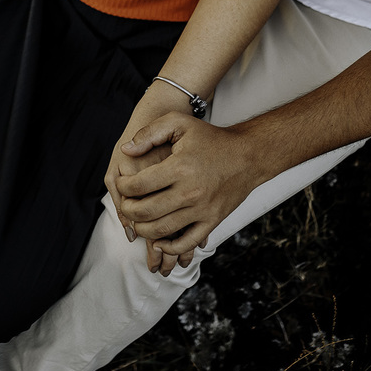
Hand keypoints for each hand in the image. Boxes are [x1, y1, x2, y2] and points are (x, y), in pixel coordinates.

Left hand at [115, 112, 265, 265]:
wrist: (248, 155)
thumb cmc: (211, 138)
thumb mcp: (179, 123)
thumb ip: (149, 133)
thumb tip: (126, 149)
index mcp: (179, 168)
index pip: (138, 185)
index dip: (123, 186)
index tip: (121, 183)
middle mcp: (190, 192)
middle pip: (145, 211)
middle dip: (128, 209)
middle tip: (125, 203)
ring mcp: (202, 210)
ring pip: (161, 230)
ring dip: (142, 229)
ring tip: (137, 219)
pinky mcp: (212, 221)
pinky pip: (186, 243)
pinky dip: (169, 247)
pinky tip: (159, 242)